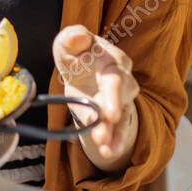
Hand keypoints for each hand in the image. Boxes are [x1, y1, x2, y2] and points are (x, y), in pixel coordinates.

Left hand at [53, 25, 139, 170]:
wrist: (82, 70)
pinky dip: (114, 142)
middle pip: (120, 96)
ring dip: (112, 132)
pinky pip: (117, 131)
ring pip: (119, 117)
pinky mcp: (114, 117)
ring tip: (105, 148)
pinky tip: (107, 153)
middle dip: (114, 108)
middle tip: (109, 119)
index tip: (109, 108)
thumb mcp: (68, 42)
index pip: (116, 74)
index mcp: (114, 60)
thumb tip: (79, 37)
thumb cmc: (78, 53)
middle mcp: (122, 81)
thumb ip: (73, 37)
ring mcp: (120, 101)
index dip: (114, 88)